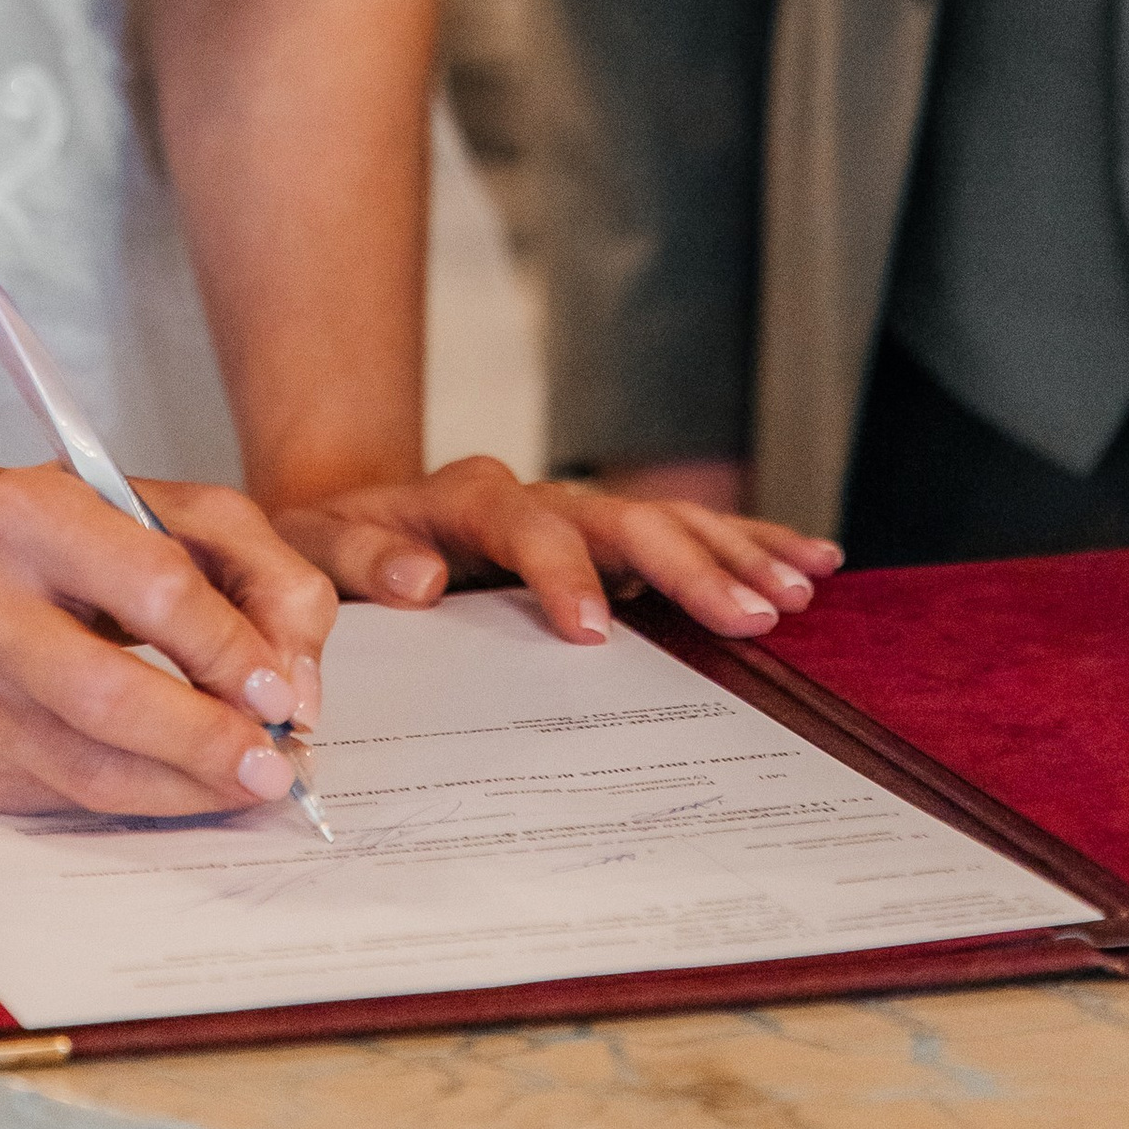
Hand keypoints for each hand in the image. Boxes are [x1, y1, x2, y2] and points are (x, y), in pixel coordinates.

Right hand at [0, 462, 338, 818]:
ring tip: (241, 786)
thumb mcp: (183, 515)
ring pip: (84, 768)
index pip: (153, 588)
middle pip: (106, 695)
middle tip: (271, 769)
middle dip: (205, 743)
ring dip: (181, 789)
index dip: (229, 651)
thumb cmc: (83, 537)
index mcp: (34, 512)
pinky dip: (135, 800)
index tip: (280, 696)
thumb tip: (294, 691)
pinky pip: (63, 799)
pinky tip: (176, 783)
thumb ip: (266, 577)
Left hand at [273, 454, 841, 643]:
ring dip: (736, 551)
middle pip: (618, 518)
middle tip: (752, 611)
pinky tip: (812, 557)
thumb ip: (360, 565)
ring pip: (666, 521)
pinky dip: (748, 541)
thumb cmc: (326, 551)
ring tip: (801, 586)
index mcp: (462, 501)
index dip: (560, 573)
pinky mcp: (605, 540)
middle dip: (688, 565)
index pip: (521, 525)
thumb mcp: (316, 553)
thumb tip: (420, 584)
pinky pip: (685, 532)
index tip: (592, 631)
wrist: (344, 523)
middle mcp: (533, 497)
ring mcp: (576, 514)